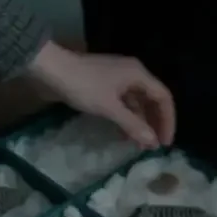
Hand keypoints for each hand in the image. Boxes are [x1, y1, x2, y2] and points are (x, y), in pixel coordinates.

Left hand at [28, 41, 175, 148]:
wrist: (49, 69)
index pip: (163, 98)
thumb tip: (152, 142)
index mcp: (138, 74)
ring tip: (138, 144)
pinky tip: (122, 134)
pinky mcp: (104, 85)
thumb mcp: (109, 107)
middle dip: (154, 123)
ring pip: (137, 103)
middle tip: (154, 146)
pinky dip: (126, 118)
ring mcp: (118, 79)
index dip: (168, 121)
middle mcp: (132, 74)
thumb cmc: (83, 86)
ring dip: (139, 123)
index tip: (165, 142)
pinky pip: (123, 103)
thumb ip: (132, 125)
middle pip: (152, 100)